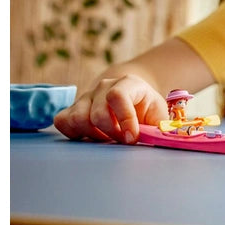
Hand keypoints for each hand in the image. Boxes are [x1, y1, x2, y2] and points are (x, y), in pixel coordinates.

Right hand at [54, 75, 168, 143]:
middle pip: (98, 113)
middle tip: (123, 141)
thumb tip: (162, 139)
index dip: (125, 119)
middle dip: (111, 133)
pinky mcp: (73, 108)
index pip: (118, 96)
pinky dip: (74, 133)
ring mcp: (86, 96)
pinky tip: (91, 137)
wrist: (131, 97)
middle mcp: (104, 87)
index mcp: (128, 84)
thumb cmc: (146, 110)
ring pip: (77, 118)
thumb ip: (160, 127)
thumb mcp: (159, 115)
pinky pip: (62, 121)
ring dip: (93, 135)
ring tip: (108, 138)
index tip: (132, 138)